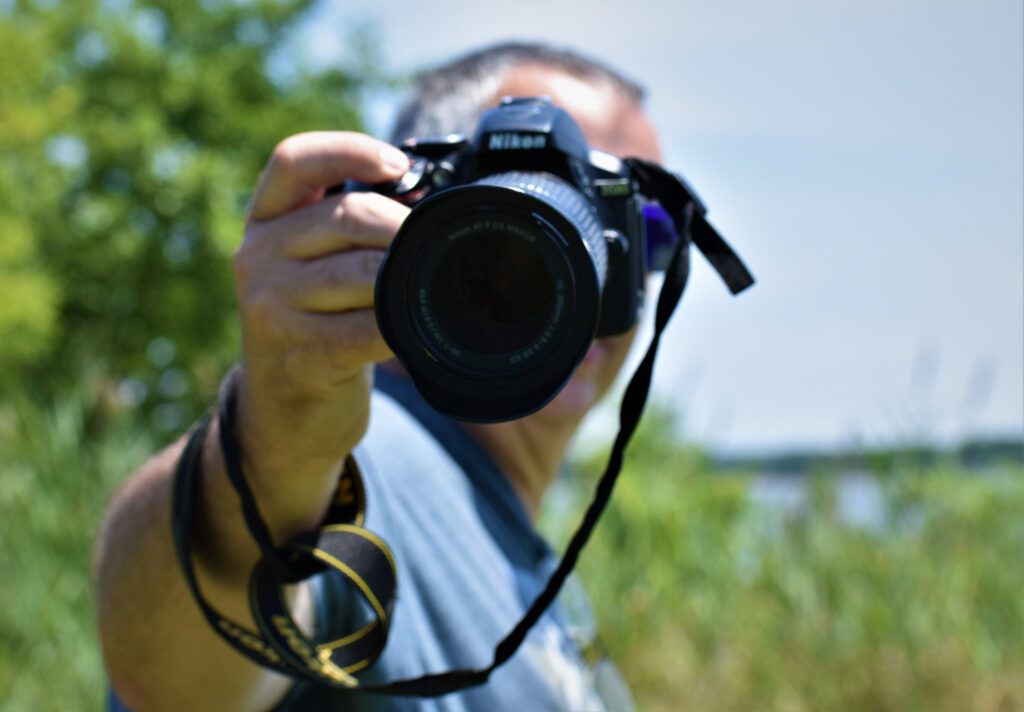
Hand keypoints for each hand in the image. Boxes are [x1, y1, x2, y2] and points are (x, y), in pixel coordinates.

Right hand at [231, 131, 410, 487]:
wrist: (283, 414)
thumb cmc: (314, 327)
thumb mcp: (307, 267)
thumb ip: (341, 226)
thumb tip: (424, 196)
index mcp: (263, 223)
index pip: (294, 161)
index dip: (349, 150)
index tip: (398, 163)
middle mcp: (257, 258)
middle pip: (349, 216)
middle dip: (405, 227)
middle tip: (436, 247)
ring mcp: (272, 309)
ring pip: (368, 272)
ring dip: (410, 279)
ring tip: (428, 289)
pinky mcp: (302, 356)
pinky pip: (373, 326)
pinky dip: (406, 325)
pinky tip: (417, 330)